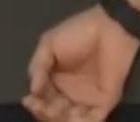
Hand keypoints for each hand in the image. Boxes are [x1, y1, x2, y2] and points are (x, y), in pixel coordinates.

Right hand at [22, 6, 138, 121]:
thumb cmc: (79, 32)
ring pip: (70, 121)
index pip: (42, 101)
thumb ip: (38, 67)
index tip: (29, 100)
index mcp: (56, 81)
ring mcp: (88, 99)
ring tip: (56, 108)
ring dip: (60, 120)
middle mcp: (70, 94)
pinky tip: (72, 115)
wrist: (110, 26)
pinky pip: (93, 120)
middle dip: (44, 114)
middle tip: (42, 105)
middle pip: (53, 115)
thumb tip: (32, 91)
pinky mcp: (105, 100)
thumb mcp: (48, 44)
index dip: (34, 104)